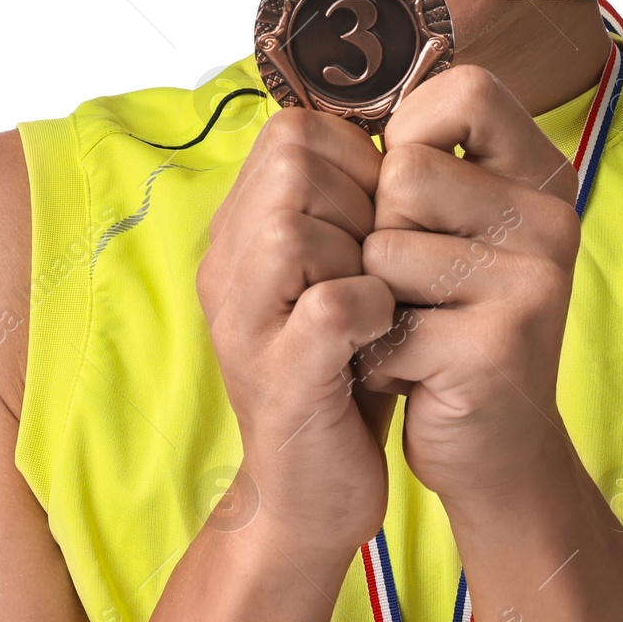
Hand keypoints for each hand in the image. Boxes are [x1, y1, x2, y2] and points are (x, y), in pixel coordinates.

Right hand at [196, 107, 399, 554]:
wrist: (314, 492)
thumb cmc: (342, 366)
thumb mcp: (336, 268)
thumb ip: (344, 202)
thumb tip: (396, 129)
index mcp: (239, 231)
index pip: (290, 133)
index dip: (353, 156)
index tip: (378, 207)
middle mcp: (227, 268)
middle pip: (290, 166)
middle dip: (357, 198)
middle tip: (378, 253)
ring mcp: (245, 323)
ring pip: (296, 228)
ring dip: (359, 252)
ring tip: (378, 291)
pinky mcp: (279, 378)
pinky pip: (329, 305)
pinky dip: (370, 308)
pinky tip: (383, 329)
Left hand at [356, 65, 582, 504]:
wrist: (498, 451)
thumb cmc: (451, 321)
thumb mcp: (456, 225)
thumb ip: (427, 159)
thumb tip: (339, 95)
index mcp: (541, 173)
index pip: (467, 89)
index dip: (412, 130)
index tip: (409, 190)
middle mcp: (550, 215)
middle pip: (404, 171)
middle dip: (380, 232)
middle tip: (416, 284)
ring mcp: (532, 279)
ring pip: (384, 245)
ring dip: (375, 298)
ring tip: (417, 329)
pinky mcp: (500, 344)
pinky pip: (385, 319)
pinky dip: (379, 357)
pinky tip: (418, 375)